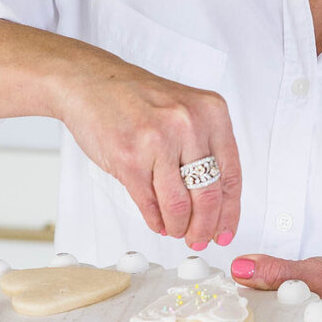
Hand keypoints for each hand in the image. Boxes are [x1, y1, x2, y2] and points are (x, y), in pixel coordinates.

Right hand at [56, 44, 242, 248]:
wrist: (90, 82)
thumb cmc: (136, 98)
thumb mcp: (184, 110)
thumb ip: (204, 147)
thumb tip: (217, 202)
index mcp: (211, 112)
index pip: (231, 175)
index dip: (230, 211)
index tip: (226, 230)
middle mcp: (188, 125)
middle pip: (208, 195)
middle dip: (205, 227)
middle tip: (200, 238)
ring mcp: (157, 142)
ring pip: (179, 205)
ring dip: (179, 226)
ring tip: (177, 230)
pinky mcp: (129, 159)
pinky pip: (149, 203)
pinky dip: (156, 220)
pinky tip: (158, 222)